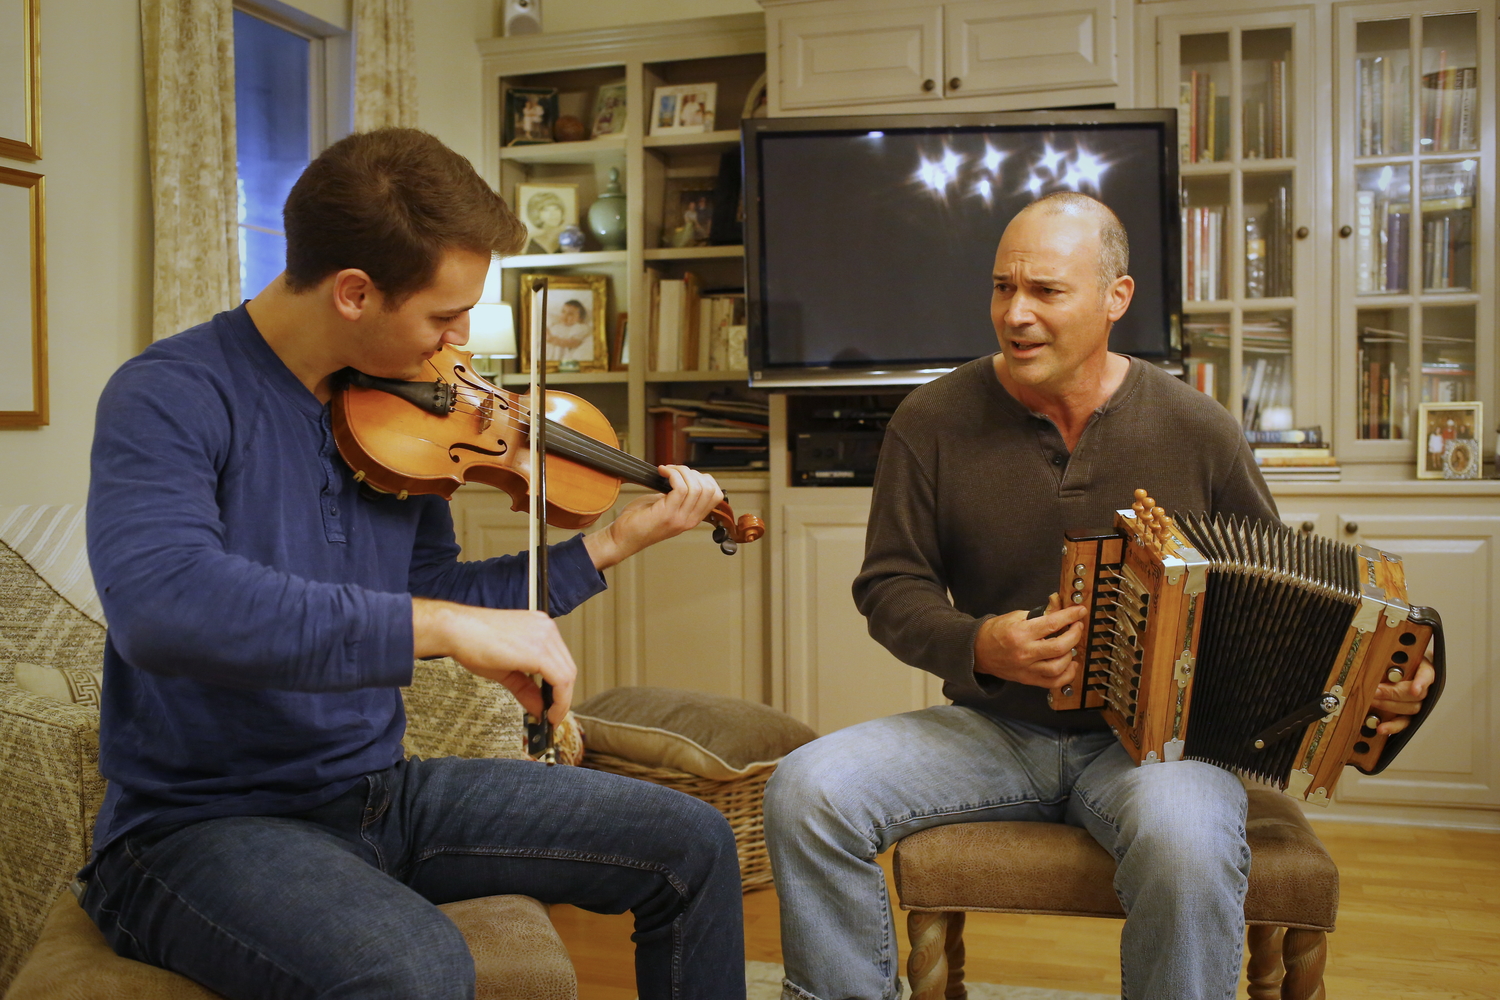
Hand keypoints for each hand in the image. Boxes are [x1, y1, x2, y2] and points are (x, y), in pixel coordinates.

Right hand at [412, 598, 575, 723]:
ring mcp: (545, 636)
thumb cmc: (474, 641)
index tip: (555, 707)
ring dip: (561, 702)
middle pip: (568, 669)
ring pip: (567, 675)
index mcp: (541, 628)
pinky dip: (559, 700)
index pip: (561, 661)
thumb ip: (526, 688)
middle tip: (553, 716)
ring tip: (550, 717)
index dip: (561, 689)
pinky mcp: (539, 650)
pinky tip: (549, 712)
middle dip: (562, 698)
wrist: (456, 630)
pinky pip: (560, 679)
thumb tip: (538, 708)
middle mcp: (547, 629)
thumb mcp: (506, 669)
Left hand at [582, 466, 724, 569]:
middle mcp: (689, 520)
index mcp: (692, 518)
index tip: (685, 474)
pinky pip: (680, 488)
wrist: (622, 538)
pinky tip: (662, 472)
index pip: (716, 495)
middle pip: (709, 489)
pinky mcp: (667, 514)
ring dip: (680, 471)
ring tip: (666, 471)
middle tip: (673, 471)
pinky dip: (672, 474)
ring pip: (695, 487)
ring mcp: (679, 518)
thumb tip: (683, 475)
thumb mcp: (665, 505)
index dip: (704, 479)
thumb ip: (678, 495)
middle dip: (692, 472)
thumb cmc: (638, 521)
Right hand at [973, 592, 1089, 689]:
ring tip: (1071, 646)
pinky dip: (1066, 675)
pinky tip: (1070, 665)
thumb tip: (1058, 606)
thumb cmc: (995, 632)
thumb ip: (1039, 613)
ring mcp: (1026, 668)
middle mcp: (1024, 652)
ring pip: (1058, 667)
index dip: (1070, 616)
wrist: (977, 651)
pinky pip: (1053, 682)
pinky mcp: (1028, 679)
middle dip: (1075, 635)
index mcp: (1020, 633)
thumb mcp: (1016, 616)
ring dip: (1071, 655)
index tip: (1080, 611)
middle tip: (1077, 627)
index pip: (1052, 624)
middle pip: (1059, 647)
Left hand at [1369, 652, 1434, 735]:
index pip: (1426, 676)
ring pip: (1410, 709)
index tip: (1414, 690)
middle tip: (1375, 691)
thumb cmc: (1398, 662)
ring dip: (1389, 706)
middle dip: (1393, 694)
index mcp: (1424, 670)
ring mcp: (1419, 703)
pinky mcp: (1410, 716)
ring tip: (1372, 701)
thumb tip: (1375, 663)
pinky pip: (1404, 723)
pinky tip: (1381, 728)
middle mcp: (1425, 688)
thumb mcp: (1397, 657)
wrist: (1400, 669)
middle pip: (1415, 695)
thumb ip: (1392, 660)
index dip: (1421, 683)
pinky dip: (1392, 726)